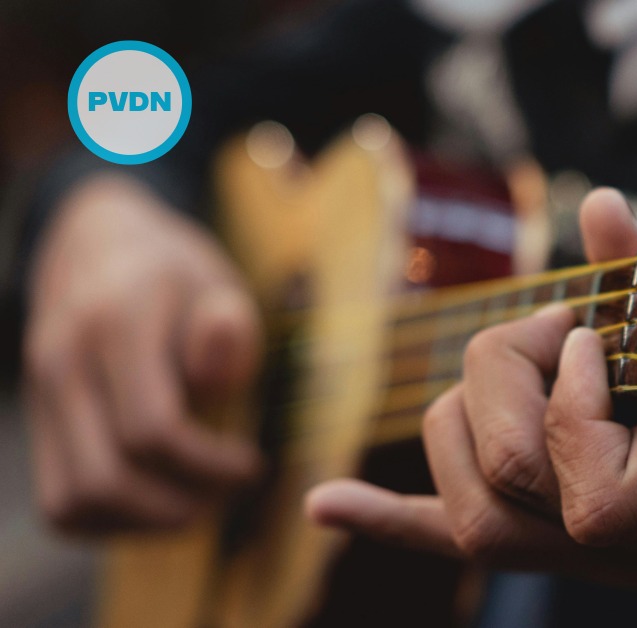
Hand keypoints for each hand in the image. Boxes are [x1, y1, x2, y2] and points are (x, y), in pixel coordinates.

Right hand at [24, 173, 260, 533]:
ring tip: (198, 500)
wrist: (101, 246)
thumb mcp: (219, 284)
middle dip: (179, 505)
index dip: (211, 466)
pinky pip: (58, 503)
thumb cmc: (180, 276)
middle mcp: (63, 360)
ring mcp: (41, 394)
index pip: (152, 430)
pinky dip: (111, 522)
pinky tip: (161, 499)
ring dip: (142, 523)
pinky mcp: (38, 422)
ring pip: (72, 502)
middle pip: (106, 479)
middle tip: (228, 492)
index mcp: (116, 321)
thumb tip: (212, 376)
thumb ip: (227, 329)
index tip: (252, 463)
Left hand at [307, 188, 636, 587]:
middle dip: (507, 371)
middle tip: (564, 328)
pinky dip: (390, 519)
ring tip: (520, 367)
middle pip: (497, 477)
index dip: (569, 392)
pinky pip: (462, 542)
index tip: (596, 336)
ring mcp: (587, 556)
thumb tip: (596, 204)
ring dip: (464, 415)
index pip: (576, 485)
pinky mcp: (565, 546)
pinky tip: (329, 504)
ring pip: (469, 513)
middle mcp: (620, 547)